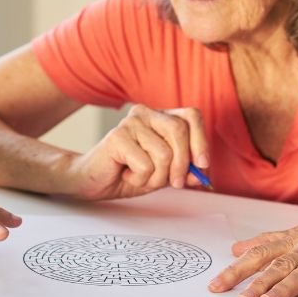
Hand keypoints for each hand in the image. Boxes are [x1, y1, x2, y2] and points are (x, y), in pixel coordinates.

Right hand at [62, 105, 209, 200]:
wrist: (94, 181)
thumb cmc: (128, 173)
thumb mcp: (164, 174)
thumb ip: (184, 171)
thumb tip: (202, 173)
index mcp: (160, 117)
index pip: (191, 115)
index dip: (201, 141)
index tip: (203, 165)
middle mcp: (145, 113)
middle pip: (180, 131)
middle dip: (182, 164)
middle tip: (174, 183)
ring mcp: (130, 123)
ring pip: (164, 153)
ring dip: (157, 177)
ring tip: (142, 177)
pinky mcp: (117, 137)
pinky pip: (146, 164)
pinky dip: (141, 179)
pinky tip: (128, 175)